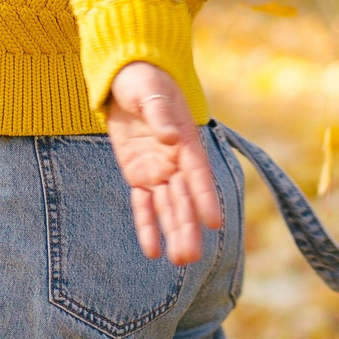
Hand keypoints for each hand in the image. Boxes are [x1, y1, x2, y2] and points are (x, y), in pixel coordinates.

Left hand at [104, 62, 224, 265]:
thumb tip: (170, 137)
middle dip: (187, 227)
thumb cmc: (143, 79)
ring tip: (180, 261)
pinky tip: (152, 251)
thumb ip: (159, 113)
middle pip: (184, 198)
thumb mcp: (148, 90)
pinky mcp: (139, 175)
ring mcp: (158, 170)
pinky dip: (147, 226)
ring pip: (167, 207)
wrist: (124, 77)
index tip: (214, 223)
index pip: (197, 173)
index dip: (205, 198)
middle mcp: (175, 160)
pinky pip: (143, 204)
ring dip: (173, 232)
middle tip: (191, 257)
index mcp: (184, 139)